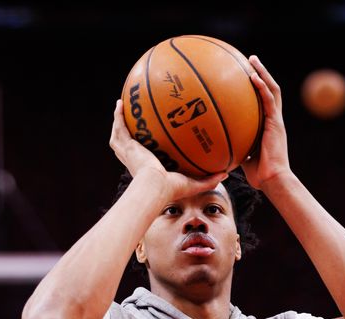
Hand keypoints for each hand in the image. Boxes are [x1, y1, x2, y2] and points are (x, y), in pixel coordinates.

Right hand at [109, 99, 225, 202]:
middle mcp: (134, 159)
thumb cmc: (171, 189)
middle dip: (127, 132)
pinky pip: (120, 127)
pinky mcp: (126, 146)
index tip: (148, 137)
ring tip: (121, 105)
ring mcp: (128, 152)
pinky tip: (120, 103)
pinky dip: (118, 115)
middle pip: (126, 143)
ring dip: (118, 120)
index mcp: (147, 167)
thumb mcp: (193, 183)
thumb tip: (226, 173)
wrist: (156, 186)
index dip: (143, 146)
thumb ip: (209, 178)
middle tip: (131, 120)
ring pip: (119, 134)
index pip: (143, 154)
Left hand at [241, 55, 292, 189]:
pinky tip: (253, 77)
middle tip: (250, 60)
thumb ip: (234, 148)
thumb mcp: (243, 157)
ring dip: (262, 73)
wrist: (272, 179)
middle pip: (269, 90)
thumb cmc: (258, 174)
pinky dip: (262, 87)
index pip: (263, 101)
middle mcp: (274, 119)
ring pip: (272, 89)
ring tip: (252, 60)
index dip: (257, 87)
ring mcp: (276, 120)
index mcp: (268, 126)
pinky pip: (268, 100)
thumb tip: (216, 147)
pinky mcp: (276, 123)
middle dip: (261, 73)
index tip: (246, 75)